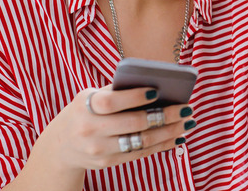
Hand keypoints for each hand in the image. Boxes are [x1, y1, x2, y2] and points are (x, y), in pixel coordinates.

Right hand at [17, 86, 194, 187]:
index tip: (157, 90)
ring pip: (141, 141)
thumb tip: (154, 85)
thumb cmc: (84, 112)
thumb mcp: (90, 97)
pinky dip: (161, 145)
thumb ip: (116, 91)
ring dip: (169, 132)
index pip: (112, 102)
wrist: (60, 146)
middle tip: (186, 108)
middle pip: (133, 124)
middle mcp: (91, 129)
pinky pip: (139, 153)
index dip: (134, 97)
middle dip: (164, 116)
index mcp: (86, 106)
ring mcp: (99, 149)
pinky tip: (176, 137)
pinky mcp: (107, 163)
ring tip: (187, 122)